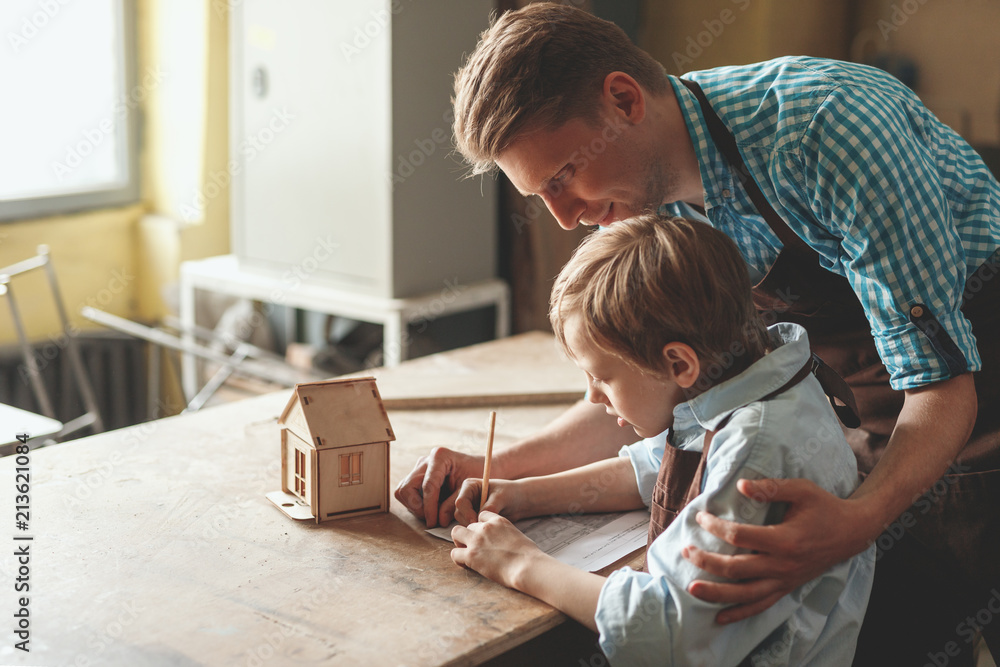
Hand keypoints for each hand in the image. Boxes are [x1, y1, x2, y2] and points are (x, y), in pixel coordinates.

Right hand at [393, 447, 483, 527]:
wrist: (479, 468)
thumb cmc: (476, 475)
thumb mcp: (469, 490)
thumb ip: (453, 504)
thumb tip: (438, 521)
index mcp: (440, 457)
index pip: (427, 486)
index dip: (428, 507)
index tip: (433, 523)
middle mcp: (425, 461)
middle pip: (407, 488)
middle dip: (417, 507)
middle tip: (432, 519)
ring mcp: (419, 469)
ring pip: (403, 492)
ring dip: (415, 507)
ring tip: (433, 515)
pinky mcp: (417, 478)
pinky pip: (407, 495)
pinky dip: (416, 505)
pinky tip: (432, 509)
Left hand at [450, 511, 543, 587]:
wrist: (527, 566)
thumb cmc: (529, 555)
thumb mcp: (518, 536)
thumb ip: (506, 535)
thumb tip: (505, 544)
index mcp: (498, 521)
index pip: (481, 515)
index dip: (481, 526)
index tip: (484, 537)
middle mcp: (485, 527)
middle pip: (468, 525)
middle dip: (469, 535)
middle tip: (475, 548)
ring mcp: (476, 540)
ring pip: (456, 533)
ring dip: (460, 543)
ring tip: (467, 554)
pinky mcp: (471, 555)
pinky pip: (454, 553)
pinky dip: (458, 560)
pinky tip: (467, 565)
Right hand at [453, 478, 524, 525]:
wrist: (518, 501)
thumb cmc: (510, 494)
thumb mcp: (501, 497)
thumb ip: (490, 506)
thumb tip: (479, 518)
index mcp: (470, 486)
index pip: (461, 501)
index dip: (467, 513)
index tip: (477, 522)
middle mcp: (466, 495)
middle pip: (458, 513)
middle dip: (469, 522)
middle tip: (484, 528)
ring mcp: (468, 507)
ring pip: (462, 521)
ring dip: (472, 527)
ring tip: (488, 527)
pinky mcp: (472, 516)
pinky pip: (468, 526)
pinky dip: (475, 530)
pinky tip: (486, 530)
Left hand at [682, 478, 866, 623]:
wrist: (851, 532)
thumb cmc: (824, 507)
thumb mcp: (801, 489)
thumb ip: (771, 488)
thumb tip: (741, 485)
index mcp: (784, 539)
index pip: (740, 537)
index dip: (716, 527)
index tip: (701, 517)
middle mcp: (783, 565)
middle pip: (737, 569)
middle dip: (707, 561)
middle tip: (686, 551)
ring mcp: (784, 580)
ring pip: (746, 593)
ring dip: (717, 593)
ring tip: (692, 588)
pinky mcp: (786, 588)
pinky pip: (761, 605)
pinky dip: (740, 612)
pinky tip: (719, 616)